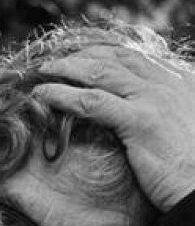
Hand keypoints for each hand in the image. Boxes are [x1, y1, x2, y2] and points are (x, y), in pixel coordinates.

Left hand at [34, 46, 194, 212]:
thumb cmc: (192, 171)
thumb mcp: (181, 132)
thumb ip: (163, 115)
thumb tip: (140, 120)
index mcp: (179, 82)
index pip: (135, 57)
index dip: (102, 53)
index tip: (80, 57)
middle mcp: (167, 83)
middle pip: (116, 56)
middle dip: (81, 55)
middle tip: (56, 60)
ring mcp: (153, 99)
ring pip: (100, 72)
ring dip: (67, 68)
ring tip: (45, 70)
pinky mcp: (140, 121)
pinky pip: (93, 102)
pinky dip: (64, 94)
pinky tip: (45, 95)